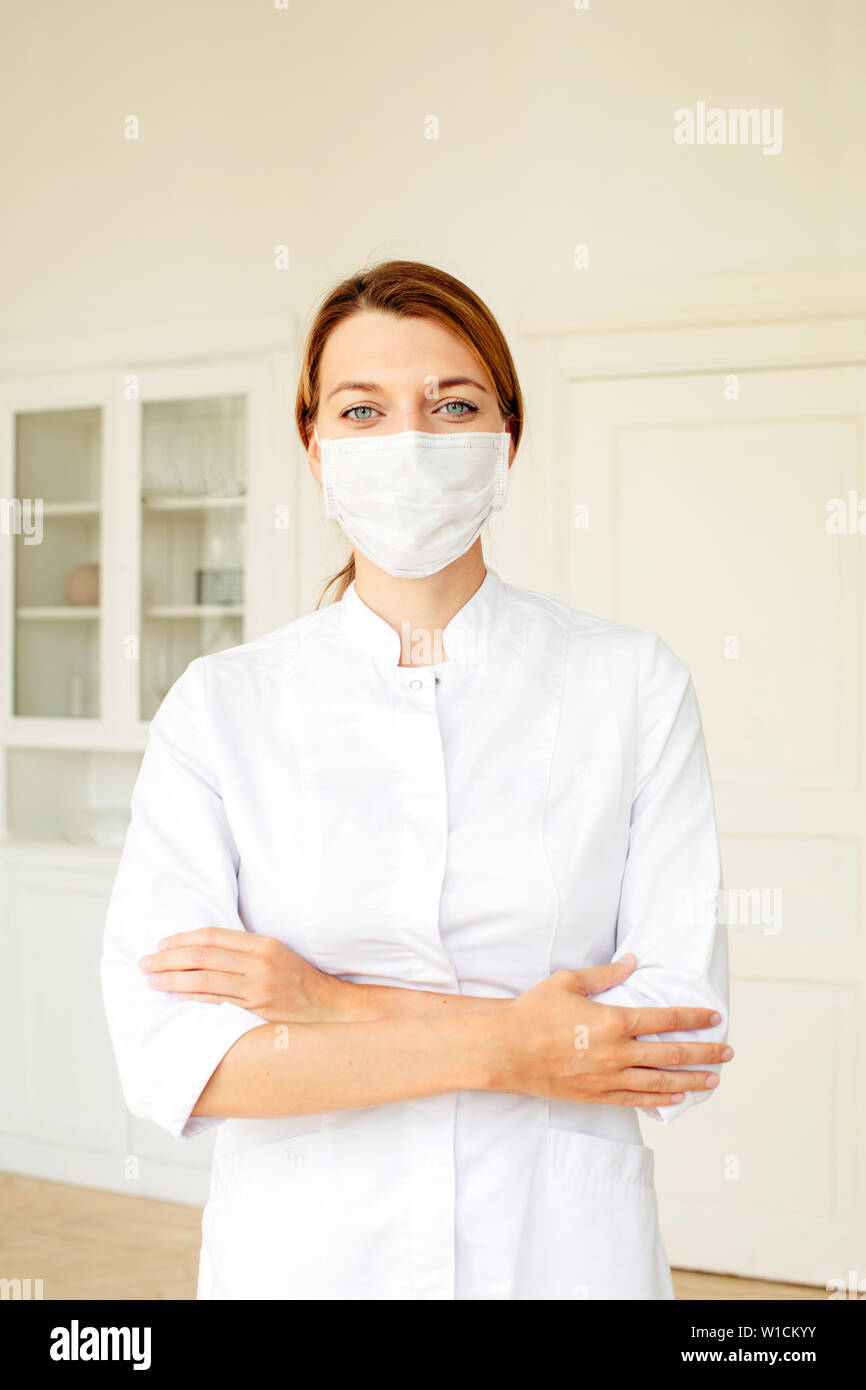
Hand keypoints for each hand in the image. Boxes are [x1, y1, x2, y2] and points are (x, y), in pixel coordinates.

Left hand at [138, 927, 354, 1023]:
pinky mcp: (257, 1010)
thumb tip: (206, 952)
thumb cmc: (301, 983)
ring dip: (173, 979)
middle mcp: (259, 962)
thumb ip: (246, 952)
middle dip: (169, 958)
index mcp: (263, 945)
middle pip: (204, 955)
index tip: (162, 944)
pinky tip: (176, 997)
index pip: (214, 936)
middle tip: (145, 962)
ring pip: (205, 979)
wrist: (332, 1009)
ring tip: (153, 980)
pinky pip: (217, 1003)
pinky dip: (192, 998)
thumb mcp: (277, 956)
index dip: (183, 939)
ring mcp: (258, 987)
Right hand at [493, 955, 731, 1105]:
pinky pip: (637, 1100)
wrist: (506, 1050)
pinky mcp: (596, 1096)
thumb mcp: (568, 982)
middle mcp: (618, 1052)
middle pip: (673, 1054)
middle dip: (705, 1053)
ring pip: (661, 1083)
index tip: (714, 1018)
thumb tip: (632, 962)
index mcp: (614, 1020)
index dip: (694, 1018)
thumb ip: (604, 975)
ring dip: (691, 1081)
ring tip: (712, 1081)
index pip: (666, 1019)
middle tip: (727, 1054)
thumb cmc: (533, 1012)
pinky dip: (660, 1100)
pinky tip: (675, 1099)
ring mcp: (609, 1078)